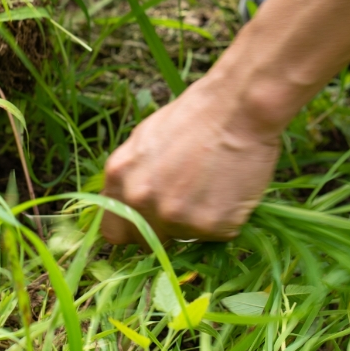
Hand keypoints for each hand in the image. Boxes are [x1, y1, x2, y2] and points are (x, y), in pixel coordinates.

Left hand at [101, 71, 283, 244]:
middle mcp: (140, 201)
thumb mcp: (145, 139)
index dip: (133, 228)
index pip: (113, 230)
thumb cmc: (195, 116)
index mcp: (119, 178)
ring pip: (184, 239)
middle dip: (165, 231)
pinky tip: (230, 189)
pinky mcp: (209, 225)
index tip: (149, 222)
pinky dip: (226, 219)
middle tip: (188, 204)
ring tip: (213, 186)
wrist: (236, 108)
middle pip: (146, 242)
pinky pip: (216, 235)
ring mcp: (174, 216)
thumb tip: (132, 201)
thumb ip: (133, 175)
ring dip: (197, 222)